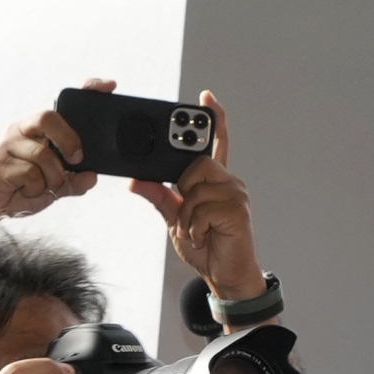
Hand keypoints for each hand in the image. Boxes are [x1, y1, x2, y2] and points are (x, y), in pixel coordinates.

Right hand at [0, 78, 108, 226]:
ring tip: (43, 188)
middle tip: (76, 158)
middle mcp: (22, 131)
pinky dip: (36, 189)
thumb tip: (91, 176)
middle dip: (68, 139)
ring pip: (43, 154)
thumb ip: (71, 182)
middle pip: (48, 116)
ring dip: (52, 178)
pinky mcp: (0, 164)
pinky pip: (30, 174)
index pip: (61, 104)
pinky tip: (25, 192)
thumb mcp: (50, 188)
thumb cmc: (14, 191)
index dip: (85, 91)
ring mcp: (8, 145)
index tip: (108, 86)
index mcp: (36, 131)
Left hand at [131, 92, 262, 301]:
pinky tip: (202, 237)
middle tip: (187, 210)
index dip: (213, 119)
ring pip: (195, 188)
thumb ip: (159, 198)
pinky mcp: (237, 211)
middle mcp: (229, 182)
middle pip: (197, 163)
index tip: (206, 96)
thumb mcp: (175, 221)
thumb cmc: (207, 247)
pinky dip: (194, 227)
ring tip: (193, 231)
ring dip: (186, 215)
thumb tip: (136, 181)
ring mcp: (235, 195)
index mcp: (215, 181)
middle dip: (183, 188)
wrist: (226, 277)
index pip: (216, 143)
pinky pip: (202, 209)